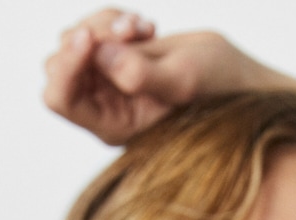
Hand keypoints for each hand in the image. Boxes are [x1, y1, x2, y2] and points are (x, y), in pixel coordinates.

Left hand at [42, 10, 261, 143]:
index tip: (91, 36)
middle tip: (134, 29)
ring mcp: (107, 84)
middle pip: (59, 65)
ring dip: (104, 23)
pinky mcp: (114, 60)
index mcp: (112, 125)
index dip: (67, 64)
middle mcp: (103, 107)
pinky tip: (144, 27)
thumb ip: (140, 73)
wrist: (235, 79)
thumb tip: (98, 54)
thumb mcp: (184, 80)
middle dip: (91, 36)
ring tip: (143, 27)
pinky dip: (113, 18)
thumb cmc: (218, 89)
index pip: (60, 98)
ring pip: (73, 41)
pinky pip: (92, 29)